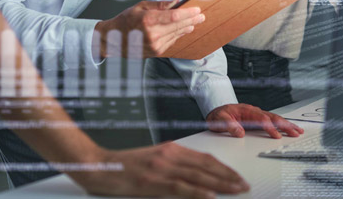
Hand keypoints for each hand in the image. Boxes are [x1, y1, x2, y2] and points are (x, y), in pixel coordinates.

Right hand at [69, 143, 249, 197]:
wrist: (99, 165)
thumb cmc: (124, 166)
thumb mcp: (153, 160)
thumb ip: (173, 166)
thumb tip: (195, 177)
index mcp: (171, 149)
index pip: (205, 158)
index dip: (223, 168)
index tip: (236, 176)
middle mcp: (169, 155)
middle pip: (206, 166)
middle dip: (228, 176)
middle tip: (243, 185)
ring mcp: (162, 168)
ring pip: (198, 177)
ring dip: (220, 184)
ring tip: (236, 190)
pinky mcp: (153, 182)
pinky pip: (180, 188)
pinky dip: (198, 192)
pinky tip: (210, 196)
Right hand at [96, 0, 203, 56]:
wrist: (113, 40)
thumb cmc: (125, 21)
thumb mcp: (140, 7)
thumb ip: (159, 5)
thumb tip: (176, 2)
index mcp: (148, 20)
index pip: (174, 16)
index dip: (188, 13)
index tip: (197, 9)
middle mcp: (152, 34)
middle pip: (178, 26)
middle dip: (192, 20)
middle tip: (202, 16)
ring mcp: (155, 45)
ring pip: (177, 34)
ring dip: (188, 27)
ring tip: (196, 22)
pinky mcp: (156, 52)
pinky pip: (172, 41)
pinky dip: (179, 34)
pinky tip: (185, 29)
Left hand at [206, 103, 303, 138]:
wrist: (216, 110)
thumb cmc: (218, 115)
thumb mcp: (219, 120)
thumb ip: (229, 125)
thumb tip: (240, 133)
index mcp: (246, 110)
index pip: (261, 119)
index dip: (270, 127)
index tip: (277, 135)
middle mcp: (253, 111)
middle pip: (272, 117)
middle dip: (285, 125)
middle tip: (296, 132)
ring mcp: (256, 114)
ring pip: (274, 118)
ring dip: (286, 124)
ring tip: (297, 130)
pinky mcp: (257, 119)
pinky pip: (272, 121)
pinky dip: (281, 124)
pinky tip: (288, 128)